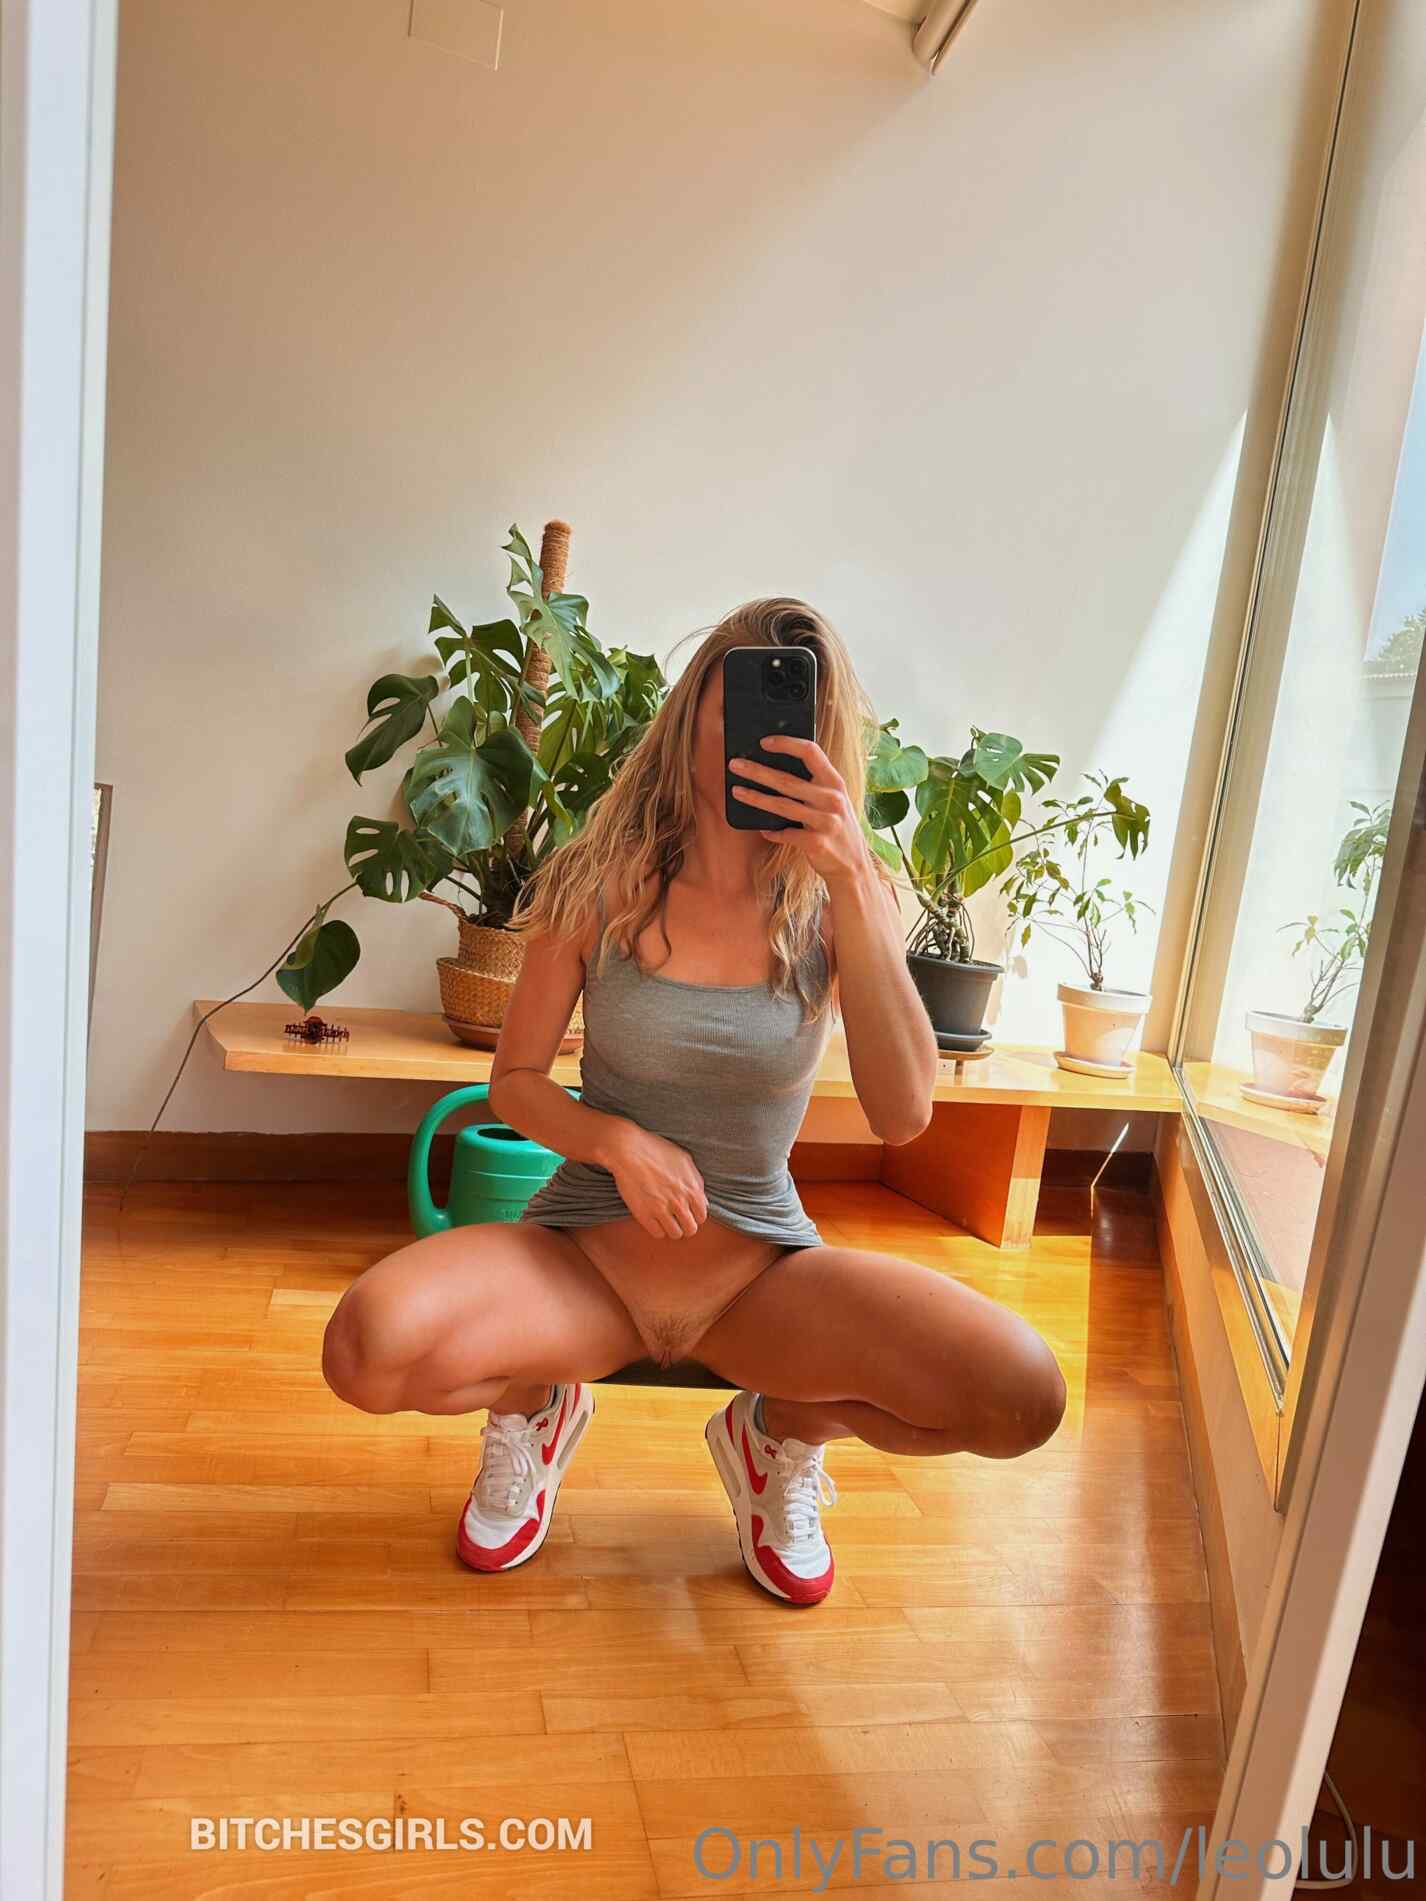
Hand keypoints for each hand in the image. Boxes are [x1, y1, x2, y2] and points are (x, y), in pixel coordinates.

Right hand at [604, 1122, 707, 1239]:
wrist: (628, 1150)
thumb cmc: (656, 1150)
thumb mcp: (684, 1160)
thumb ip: (697, 1181)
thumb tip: (703, 1200)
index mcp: (691, 1189)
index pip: (702, 1216)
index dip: (695, 1216)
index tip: (687, 1213)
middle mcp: (679, 1202)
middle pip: (690, 1229)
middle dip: (685, 1226)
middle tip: (677, 1220)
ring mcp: (662, 1209)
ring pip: (675, 1234)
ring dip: (672, 1229)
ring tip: (665, 1221)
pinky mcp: (644, 1214)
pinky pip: (658, 1234)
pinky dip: (658, 1230)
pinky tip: (654, 1220)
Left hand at [727, 735, 868, 882]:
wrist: (854, 865)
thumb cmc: (837, 828)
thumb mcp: (833, 801)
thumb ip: (814, 785)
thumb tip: (775, 769)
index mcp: (835, 783)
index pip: (811, 752)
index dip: (786, 743)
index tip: (764, 742)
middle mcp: (832, 799)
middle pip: (788, 780)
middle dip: (757, 771)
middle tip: (735, 764)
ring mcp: (826, 822)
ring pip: (782, 806)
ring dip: (756, 798)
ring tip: (736, 791)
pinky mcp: (817, 844)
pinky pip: (786, 834)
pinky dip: (772, 832)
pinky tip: (762, 829)